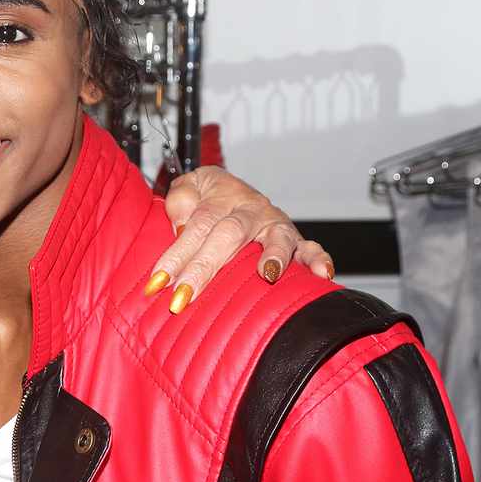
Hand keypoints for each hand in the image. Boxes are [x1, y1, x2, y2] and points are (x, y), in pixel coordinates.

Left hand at [145, 166, 333, 312]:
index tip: (158, 283)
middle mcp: (250, 211)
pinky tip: (322, 274)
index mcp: (221, 199)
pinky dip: (319, 259)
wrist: (232, 185)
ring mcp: (275, 225)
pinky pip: (311, 247)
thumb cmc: (207, 197)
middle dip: (205, 268)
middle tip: (184, 296)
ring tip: (267, 275)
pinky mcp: (295, 240)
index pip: (196, 227)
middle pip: (228, 236)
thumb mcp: (188, 187)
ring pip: (276, 238)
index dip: (176, 255)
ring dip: (274, 255)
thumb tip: (180, 224)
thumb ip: (180, 200)